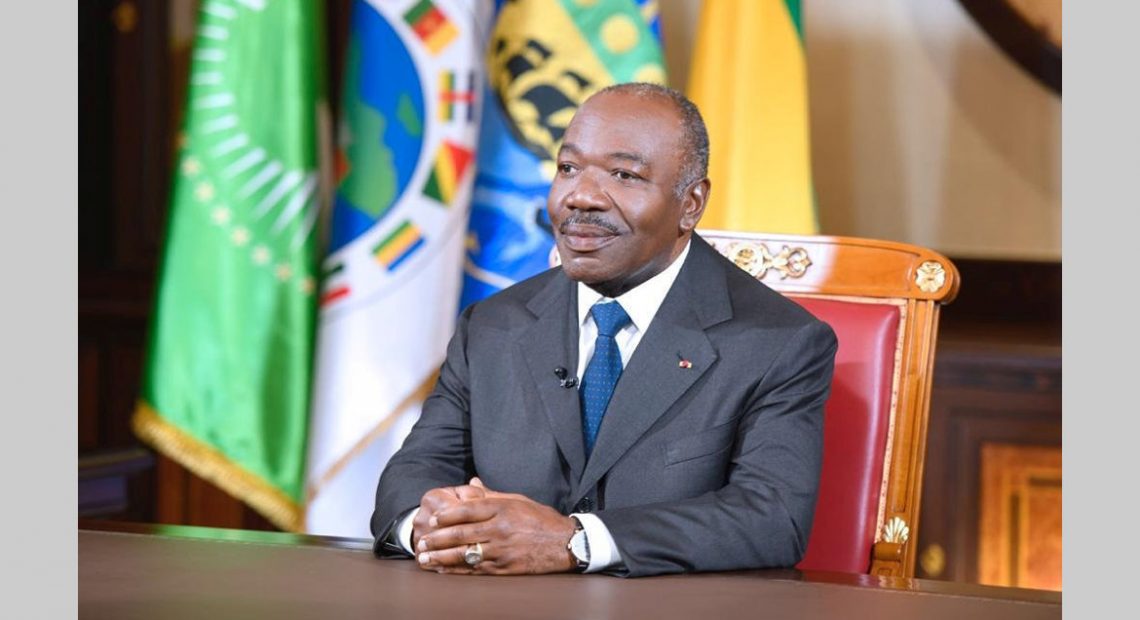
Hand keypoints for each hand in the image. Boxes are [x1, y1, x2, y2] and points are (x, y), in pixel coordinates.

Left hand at [416, 478, 576, 574]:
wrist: (565, 543)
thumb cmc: (540, 519)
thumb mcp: (517, 500)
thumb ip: (491, 494)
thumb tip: (471, 483)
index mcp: (502, 509)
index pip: (467, 511)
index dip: (447, 516)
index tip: (432, 519)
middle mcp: (500, 529)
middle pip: (461, 534)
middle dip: (437, 539)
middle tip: (421, 543)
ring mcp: (502, 551)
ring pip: (465, 554)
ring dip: (441, 557)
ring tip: (425, 559)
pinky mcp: (505, 568)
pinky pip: (476, 569)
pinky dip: (457, 570)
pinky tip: (444, 570)